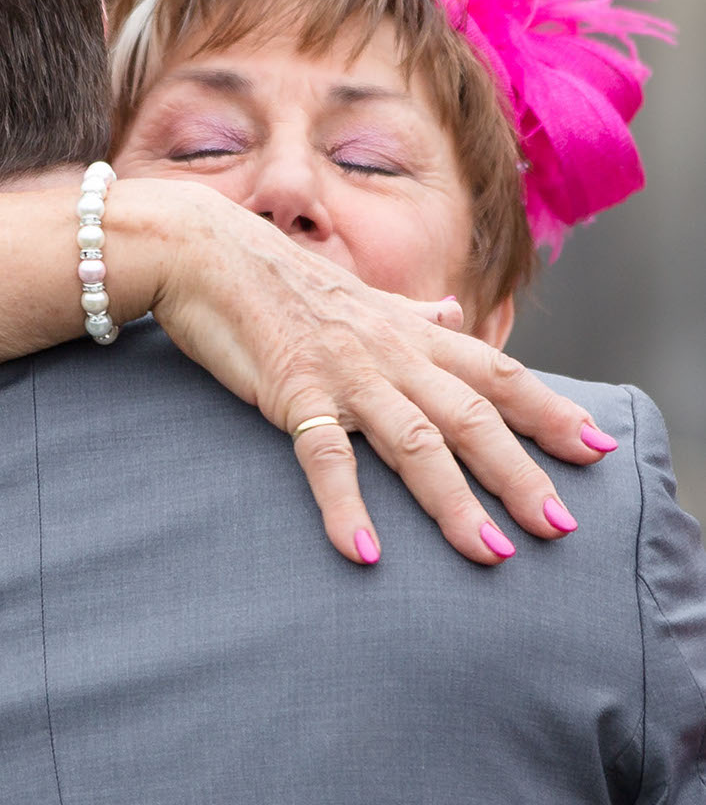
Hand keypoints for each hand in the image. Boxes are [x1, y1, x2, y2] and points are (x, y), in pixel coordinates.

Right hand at [124, 182, 607, 566]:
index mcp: (411, 334)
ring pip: (416, 443)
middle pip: (473, 418)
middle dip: (521, 473)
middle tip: (561, 527)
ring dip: (455, 501)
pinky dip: (347, 505)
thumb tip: (456, 312)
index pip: (499, 375)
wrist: (207, 251)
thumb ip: (414, 315)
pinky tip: (364, 552)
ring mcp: (344, 374)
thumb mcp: (361, 297)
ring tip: (490, 554)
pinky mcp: (292, 392)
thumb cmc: (281, 278)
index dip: (551, 412)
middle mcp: (391, 354)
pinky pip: (326, 457)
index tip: (598, 449)